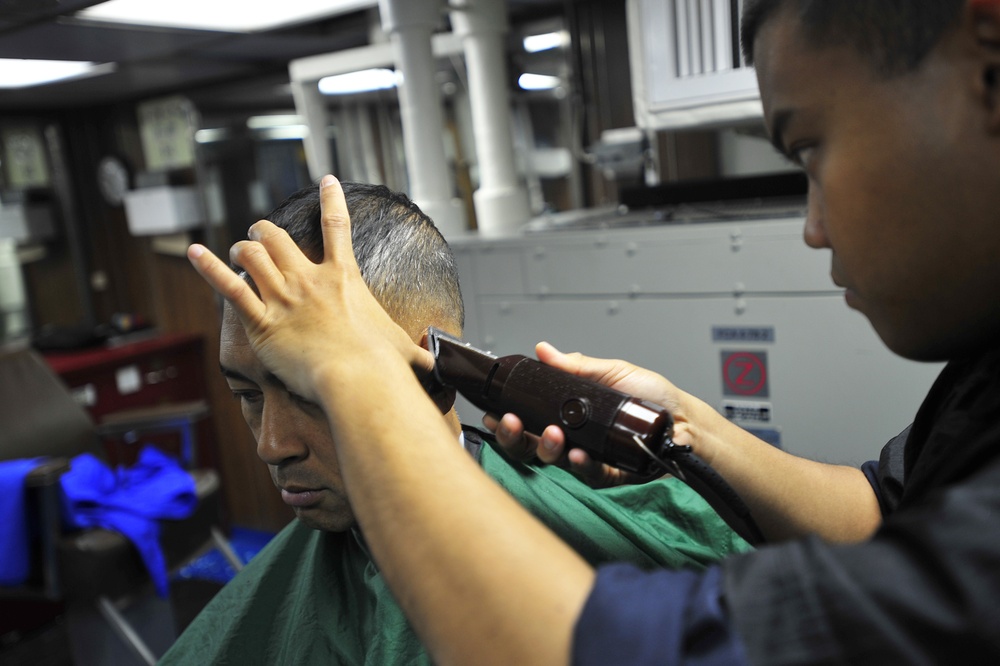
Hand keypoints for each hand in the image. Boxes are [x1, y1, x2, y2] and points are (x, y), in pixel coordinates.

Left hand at [187, 175, 433, 401]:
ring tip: (239, 252)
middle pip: (279, 237)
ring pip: (253, 255)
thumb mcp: (407, 349)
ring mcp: (284, 298)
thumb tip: (439, 361)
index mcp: (344, 278)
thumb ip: (419, 350)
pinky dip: (209, 268)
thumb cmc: (384, 365)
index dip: (332, 199)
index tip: (327, 179)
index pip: (337, 226)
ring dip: (243, 250)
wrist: (358, 378)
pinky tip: (194, 252)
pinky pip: (230, 287)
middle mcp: (310, 280)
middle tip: (261, 234)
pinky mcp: (262, 322)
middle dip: (265, 231)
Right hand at [484, 342, 691, 487]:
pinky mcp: (609, 475)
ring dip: (545, 448)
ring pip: (554, 462)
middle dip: (515, 438)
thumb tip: (545, 350)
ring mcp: (589, 459)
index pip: (530, 422)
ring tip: (551, 434)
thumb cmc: (653, 397)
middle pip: (531, 447)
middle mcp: (574, 439)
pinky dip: (580, 465)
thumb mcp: (613, 372)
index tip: (496, 413)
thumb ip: (577, 366)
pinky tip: (578, 454)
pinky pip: (587, 475)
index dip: (510, 421)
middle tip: (511, 424)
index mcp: (569, 416)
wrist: (684, 418)